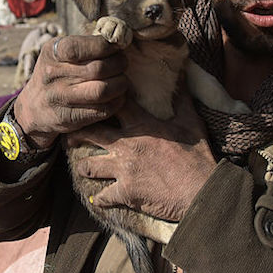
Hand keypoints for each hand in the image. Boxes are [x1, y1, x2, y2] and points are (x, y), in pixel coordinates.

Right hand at [13, 34, 128, 148]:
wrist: (34, 108)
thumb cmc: (56, 73)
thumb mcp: (58, 53)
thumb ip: (83, 45)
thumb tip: (118, 38)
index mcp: (51, 53)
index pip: (78, 47)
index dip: (104, 45)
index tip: (117, 45)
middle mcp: (52, 75)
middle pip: (97, 68)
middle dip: (118, 64)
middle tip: (123, 63)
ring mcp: (60, 98)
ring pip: (102, 90)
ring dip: (120, 84)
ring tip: (122, 80)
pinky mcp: (69, 118)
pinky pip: (102, 110)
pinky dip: (116, 102)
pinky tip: (116, 96)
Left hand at [68, 92, 215, 221]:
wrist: (201, 190)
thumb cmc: (198, 156)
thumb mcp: (192, 123)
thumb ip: (182, 99)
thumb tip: (183, 73)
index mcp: (142, 125)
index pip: (114, 104)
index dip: (103, 100)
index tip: (96, 100)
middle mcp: (127, 145)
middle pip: (91, 133)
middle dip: (77, 132)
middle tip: (71, 134)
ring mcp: (123, 170)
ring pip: (89, 166)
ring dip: (84, 167)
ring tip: (82, 167)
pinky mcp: (125, 193)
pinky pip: (103, 197)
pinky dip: (101, 199)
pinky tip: (99, 199)